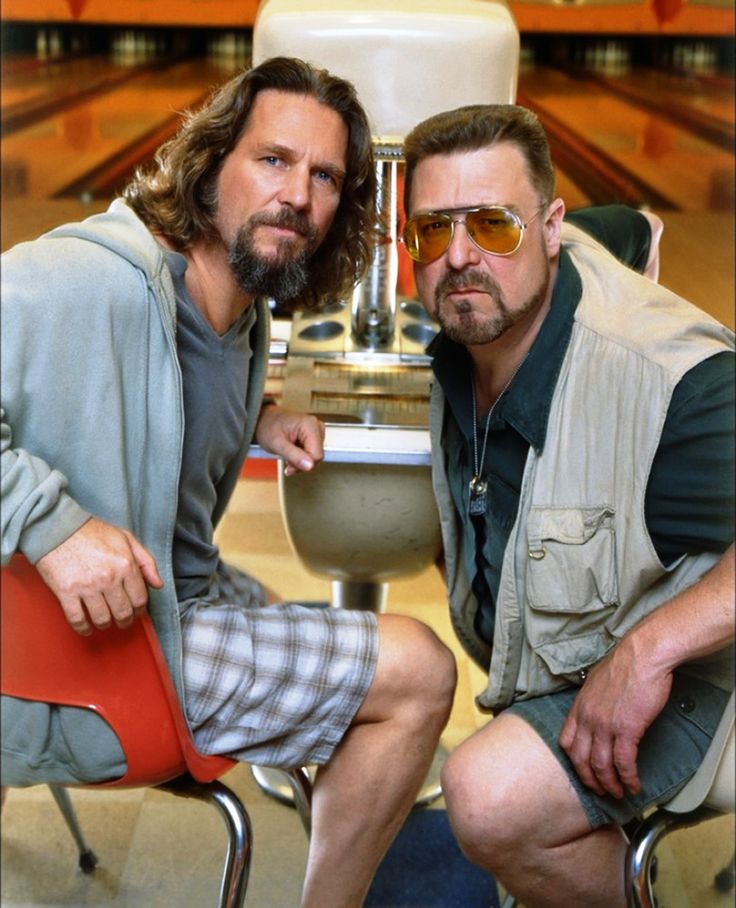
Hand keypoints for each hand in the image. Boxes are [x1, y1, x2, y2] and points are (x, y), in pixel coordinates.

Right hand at [36, 517, 162, 634]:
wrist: (58, 528)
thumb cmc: (92, 532)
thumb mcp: (126, 539)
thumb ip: (146, 561)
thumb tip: (158, 584)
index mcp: (125, 564)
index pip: (140, 598)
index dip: (140, 609)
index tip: (136, 611)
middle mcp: (109, 578)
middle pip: (123, 612)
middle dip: (125, 620)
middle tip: (122, 621)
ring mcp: (87, 587)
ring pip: (102, 618)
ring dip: (105, 624)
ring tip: (105, 622)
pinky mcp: (67, 592)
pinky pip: (78, 619)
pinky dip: (83, 628)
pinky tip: (86, 628)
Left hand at [255, 403, 324, 475]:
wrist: (264, 420)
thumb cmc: (268, 427)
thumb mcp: (277, 444)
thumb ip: (294, 456)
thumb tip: (310, 466)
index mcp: (310, 425)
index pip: (317, 455)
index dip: (304, 465)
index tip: (289, 467)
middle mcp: (316, 427)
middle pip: (317, 457)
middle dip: (301, 464)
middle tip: (287, 460)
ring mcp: (317, 431)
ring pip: (315, 457)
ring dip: (301, 461)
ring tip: (288, 454)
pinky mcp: (314, 436)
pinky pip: (312, 454)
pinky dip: (302, 457)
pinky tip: (292, 453)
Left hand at [558, 642, 671, 798]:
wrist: (642, 656)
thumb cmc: (626, 665)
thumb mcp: (598, 682)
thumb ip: (594, 700)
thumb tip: (599, 710)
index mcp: (579, 706)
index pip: (566, 741)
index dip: (574, 760)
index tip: (583, 770)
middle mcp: (587, 718)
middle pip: (581, 759)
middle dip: (590, 780)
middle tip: (601, 791)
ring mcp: (605, 725)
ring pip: (601, 765)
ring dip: (610, 784)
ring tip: (619, 793)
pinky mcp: (626, 730)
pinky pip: (624, 763)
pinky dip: (628, 778)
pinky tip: (634, 785)